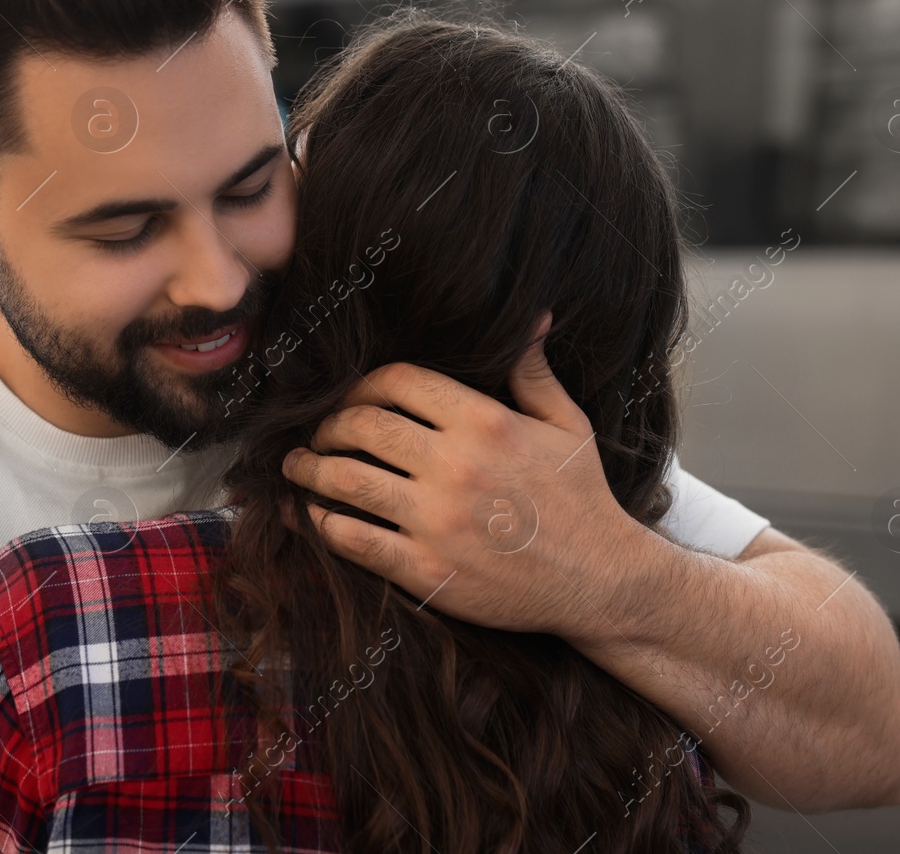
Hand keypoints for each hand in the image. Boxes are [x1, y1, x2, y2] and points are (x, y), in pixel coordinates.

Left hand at [280, 314, 654, 640]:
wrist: (602, 581)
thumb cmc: (583, 500)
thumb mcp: (569, 426)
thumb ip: (535, 373)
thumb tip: (533, 318)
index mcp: (485, 422)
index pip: (397, 382)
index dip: (362, 385)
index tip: (351, 398)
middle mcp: (456, 466)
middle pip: (361, 427)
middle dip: (328, 425)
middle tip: (317, 433)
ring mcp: (437, 520)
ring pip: (346, 480)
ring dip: (310, 471)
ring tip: (297, 467)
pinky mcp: (426, 570)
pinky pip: (354, 539)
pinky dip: (324, 523)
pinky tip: (315, 516)